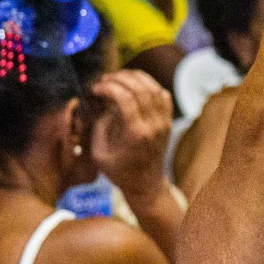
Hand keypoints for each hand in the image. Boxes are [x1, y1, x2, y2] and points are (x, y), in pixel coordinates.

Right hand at [89, 69, 173, 200]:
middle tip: (104, 79)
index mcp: (136, 133)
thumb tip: (100, 102)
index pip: (125, 97)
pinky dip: (150, 85)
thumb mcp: (100, 154)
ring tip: (117, 78)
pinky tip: (135, 86)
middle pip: (140, 88)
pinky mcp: (168, 122)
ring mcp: (164, 122)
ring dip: (135, 78)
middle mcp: (154, 125)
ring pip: (154, 88)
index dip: (108, 87)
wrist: (146, 185)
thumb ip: (99, 126)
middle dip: (119, 78)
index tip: (95, 89)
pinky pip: (164, 95)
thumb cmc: (120, 172)